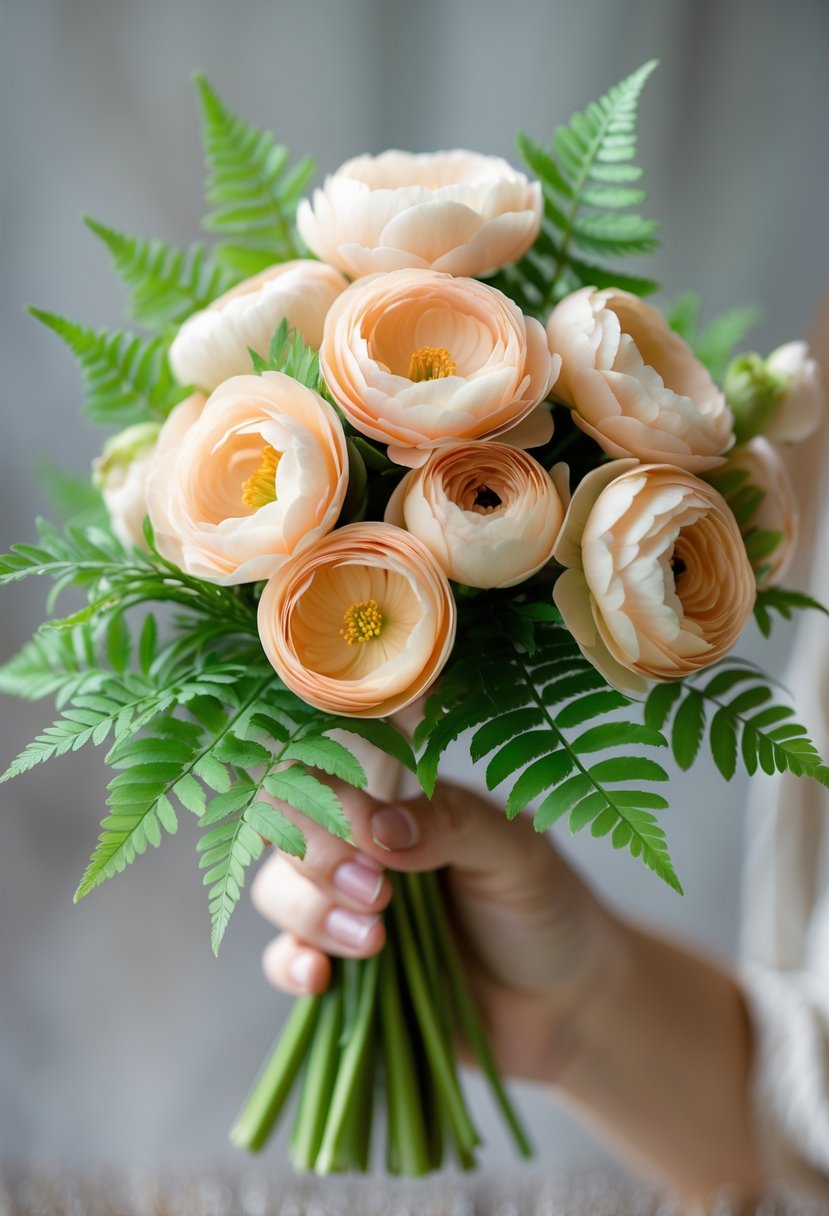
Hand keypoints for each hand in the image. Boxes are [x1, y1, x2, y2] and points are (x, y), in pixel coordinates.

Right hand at [251, 778, 619, 1083]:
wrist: (564, 1004)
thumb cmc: (546, 909)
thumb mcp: (517, 853)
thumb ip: (452, 826)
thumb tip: (379, 827)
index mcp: (401, 800)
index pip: (332, 769)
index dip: (332, 796)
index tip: (370, 835)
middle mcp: (362, 847)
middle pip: (291, 829)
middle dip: (322, 859)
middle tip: (379, 894)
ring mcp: (346, 907)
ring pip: (279, 891)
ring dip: (312, 913)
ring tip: (375, 941)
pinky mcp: (342, 970)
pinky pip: (283, 959)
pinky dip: (289, 965)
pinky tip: (319, 977)